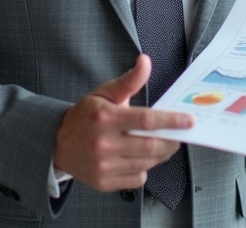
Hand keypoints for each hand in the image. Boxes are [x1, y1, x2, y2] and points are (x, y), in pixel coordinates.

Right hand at [53, 54, 192, 191]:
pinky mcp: (104, 182)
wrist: (57, 143)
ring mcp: (103, 165)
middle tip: (179, 135)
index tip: (188, 121)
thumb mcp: (105, 93)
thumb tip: (145, 62)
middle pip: (150, 146)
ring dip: (160, 154)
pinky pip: (137, 179)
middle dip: (171, 141)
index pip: (145, 120)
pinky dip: (145, 168)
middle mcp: (103, 143)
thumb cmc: (85, 116)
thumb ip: (129, 80)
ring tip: (160, 144)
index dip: (171, 121)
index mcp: (105, 118)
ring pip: (146, 163)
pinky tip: (139, 158)